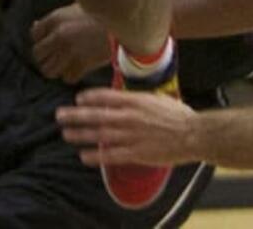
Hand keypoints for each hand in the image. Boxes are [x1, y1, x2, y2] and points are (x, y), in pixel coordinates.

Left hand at [31, 4, 111, 82]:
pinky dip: (70, 76)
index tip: (47, 43)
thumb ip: (55, 19)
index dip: (40, 40)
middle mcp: (58, 36)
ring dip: (55, 69)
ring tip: (62, 66)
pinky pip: (67, 78)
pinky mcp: (81, 65)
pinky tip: (75, 70)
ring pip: (49, 70)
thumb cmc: (98, 13)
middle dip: (45, 57)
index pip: (34, 35)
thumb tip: (36, 25)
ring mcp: (69, 52)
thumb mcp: (72, 9)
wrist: (119, 24)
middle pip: (38, 54)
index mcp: (55, 19)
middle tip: (53, 57)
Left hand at [56, 87, 201, 167]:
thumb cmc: (177, 115)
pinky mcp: (137, 154)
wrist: (193, 134)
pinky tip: (84, 156)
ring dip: (81, 134)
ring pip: (100, 135)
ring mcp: (132, 136)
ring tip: (66, 134)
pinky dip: (96, 155)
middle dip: (76, 115)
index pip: (105, 96)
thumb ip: (137, 98)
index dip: (89, 97)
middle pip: (96, 115)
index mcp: (134, 101)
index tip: (77, 98)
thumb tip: (124, 95)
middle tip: (59, 115)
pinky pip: (112, 155)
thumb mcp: (155, 98)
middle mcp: (129, 117)